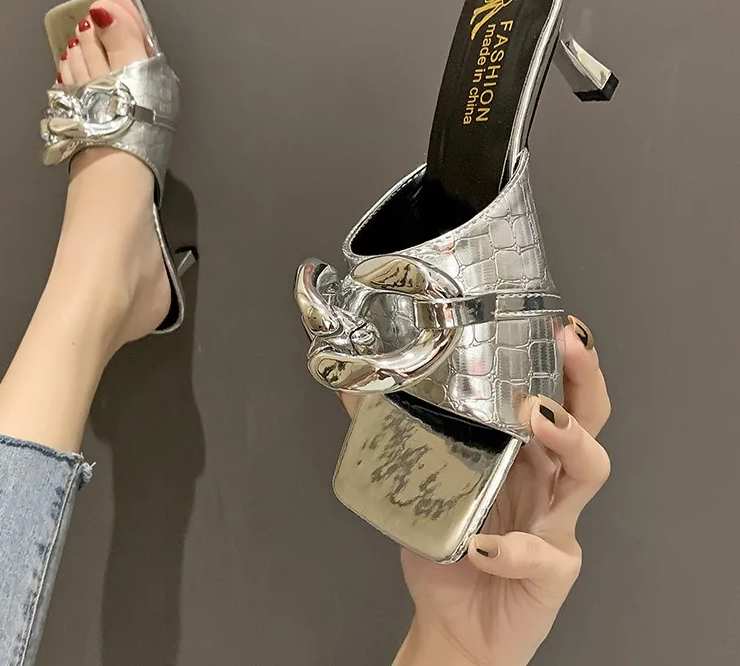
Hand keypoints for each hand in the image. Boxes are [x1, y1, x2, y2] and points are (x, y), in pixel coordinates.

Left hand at [339, 321, 610, 665]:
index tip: (558, 321)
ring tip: (537, 417)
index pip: (557, 394)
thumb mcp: (421, 479)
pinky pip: (541, 555)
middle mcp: (549, 478)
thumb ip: (395, 432)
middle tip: (569, 344)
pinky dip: (511, 547)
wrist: (454, 622)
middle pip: (590, 419)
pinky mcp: (552, 572)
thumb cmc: (447, 542)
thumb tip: (353, 386)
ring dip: (568, 440)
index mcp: (524, 450)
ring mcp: (557, 522)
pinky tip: (481, 544)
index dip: (565, 359)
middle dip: (585, 377)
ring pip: (588, 472)